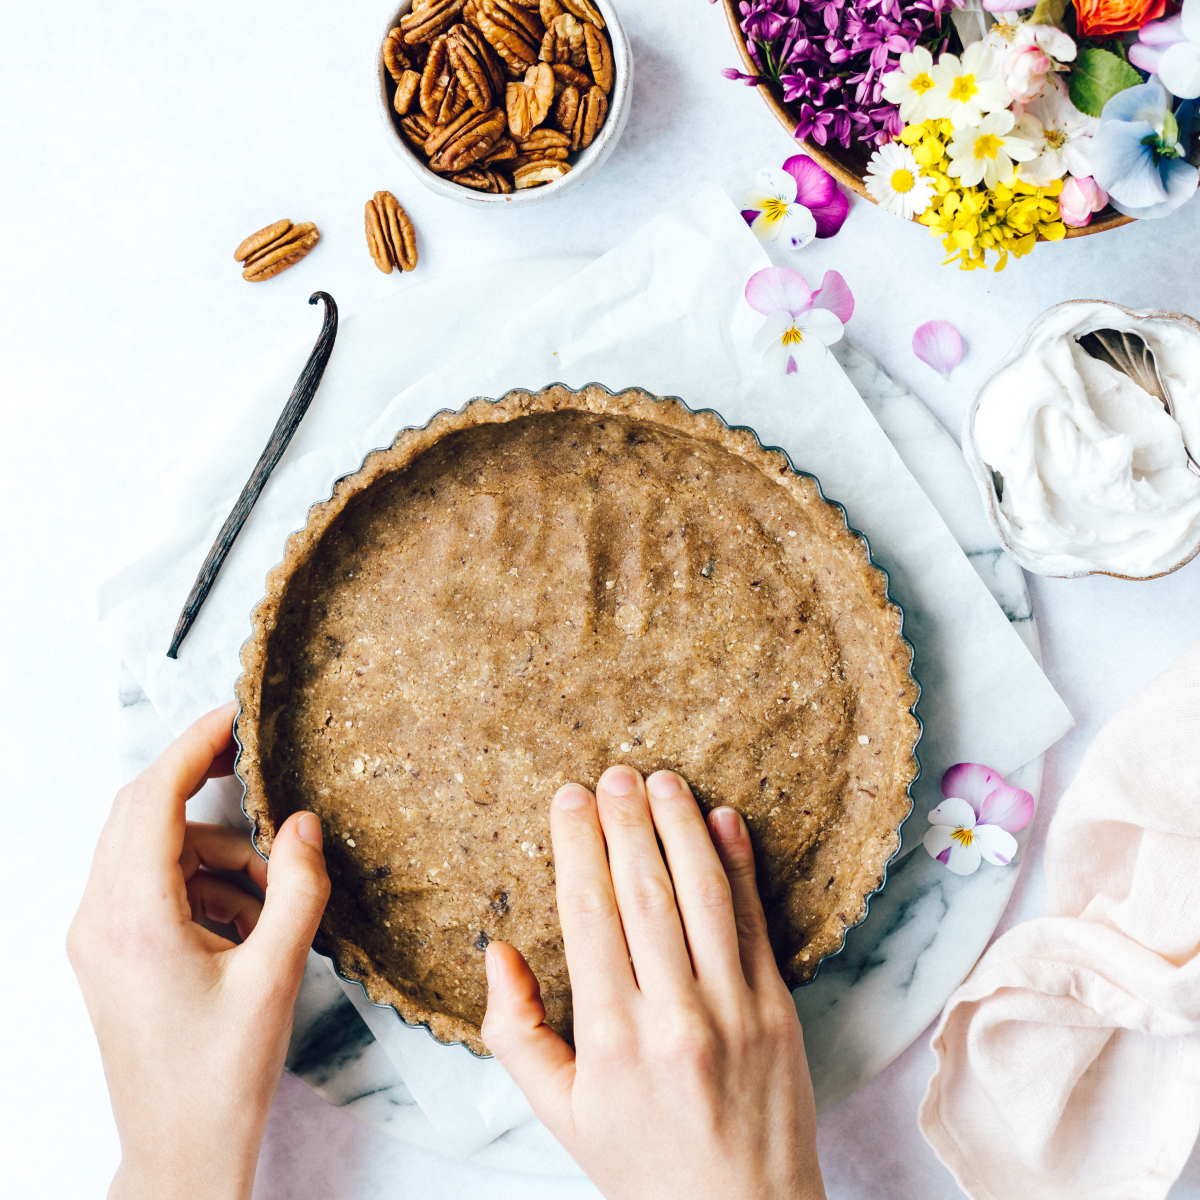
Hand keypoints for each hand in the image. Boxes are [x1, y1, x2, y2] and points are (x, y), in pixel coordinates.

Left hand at [67, 702, 329, 1199]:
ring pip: (153, 851)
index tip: (235, 715)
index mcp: (131, 918)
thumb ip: (296, 889)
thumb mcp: (276, 974)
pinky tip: (247, 924)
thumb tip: (303, 824)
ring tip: (272, 896)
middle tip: (257, 771)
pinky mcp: (110, 954)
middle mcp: (98, 920)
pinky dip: (202, 884)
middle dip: (202, 787)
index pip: (151, 798)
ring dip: (215, 852)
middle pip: (140, 813)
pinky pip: (153, 886)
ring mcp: (97, 938)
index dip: (194, 745)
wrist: (178, 1152)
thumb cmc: (220, 1076)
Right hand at [482, 766, 824, 1199]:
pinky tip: (725, 821)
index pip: (590, 916)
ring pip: (704, 896)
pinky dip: (741, 866)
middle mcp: (675, 1015)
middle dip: (628, 822)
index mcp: (612, 1038)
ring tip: (665, 780)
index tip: (570, 798)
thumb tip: (497, 951)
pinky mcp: (780, 1008)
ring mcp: (735, 1008)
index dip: (578, 848)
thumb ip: (516, 1032)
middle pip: (646, 894)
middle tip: (615, 773)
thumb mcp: (559, 1112)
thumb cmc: (642, 1163)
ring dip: (683, 828)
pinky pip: (757, 922)